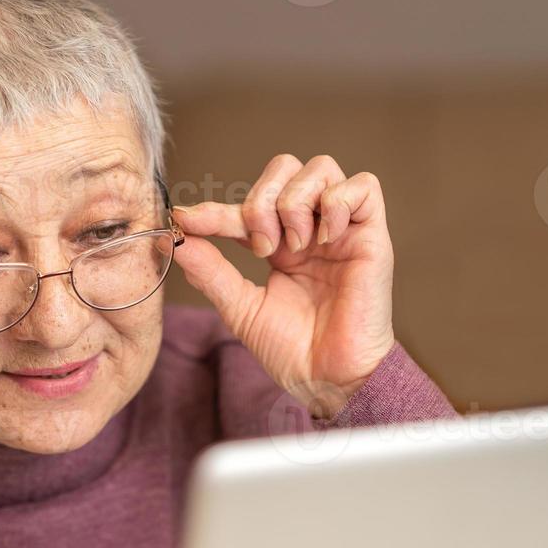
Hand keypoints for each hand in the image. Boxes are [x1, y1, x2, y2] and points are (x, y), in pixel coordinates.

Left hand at [172, 154, 396, 418]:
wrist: (327, 379)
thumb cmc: (292, 352)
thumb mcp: (240, 308)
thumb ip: (210, 272)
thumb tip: (175, 239)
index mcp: (281, 245)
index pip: (245, 207)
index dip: (215, 210)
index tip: (187, 220)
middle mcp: (311, 229)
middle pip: (285, 168)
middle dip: (262, 200)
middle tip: (262, 247)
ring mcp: (341, 230)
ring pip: (320, 168)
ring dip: (295, 203)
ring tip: (296, 246)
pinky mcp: (372, 235)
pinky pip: (363, 186)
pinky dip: (336, 203)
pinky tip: (324, 239)